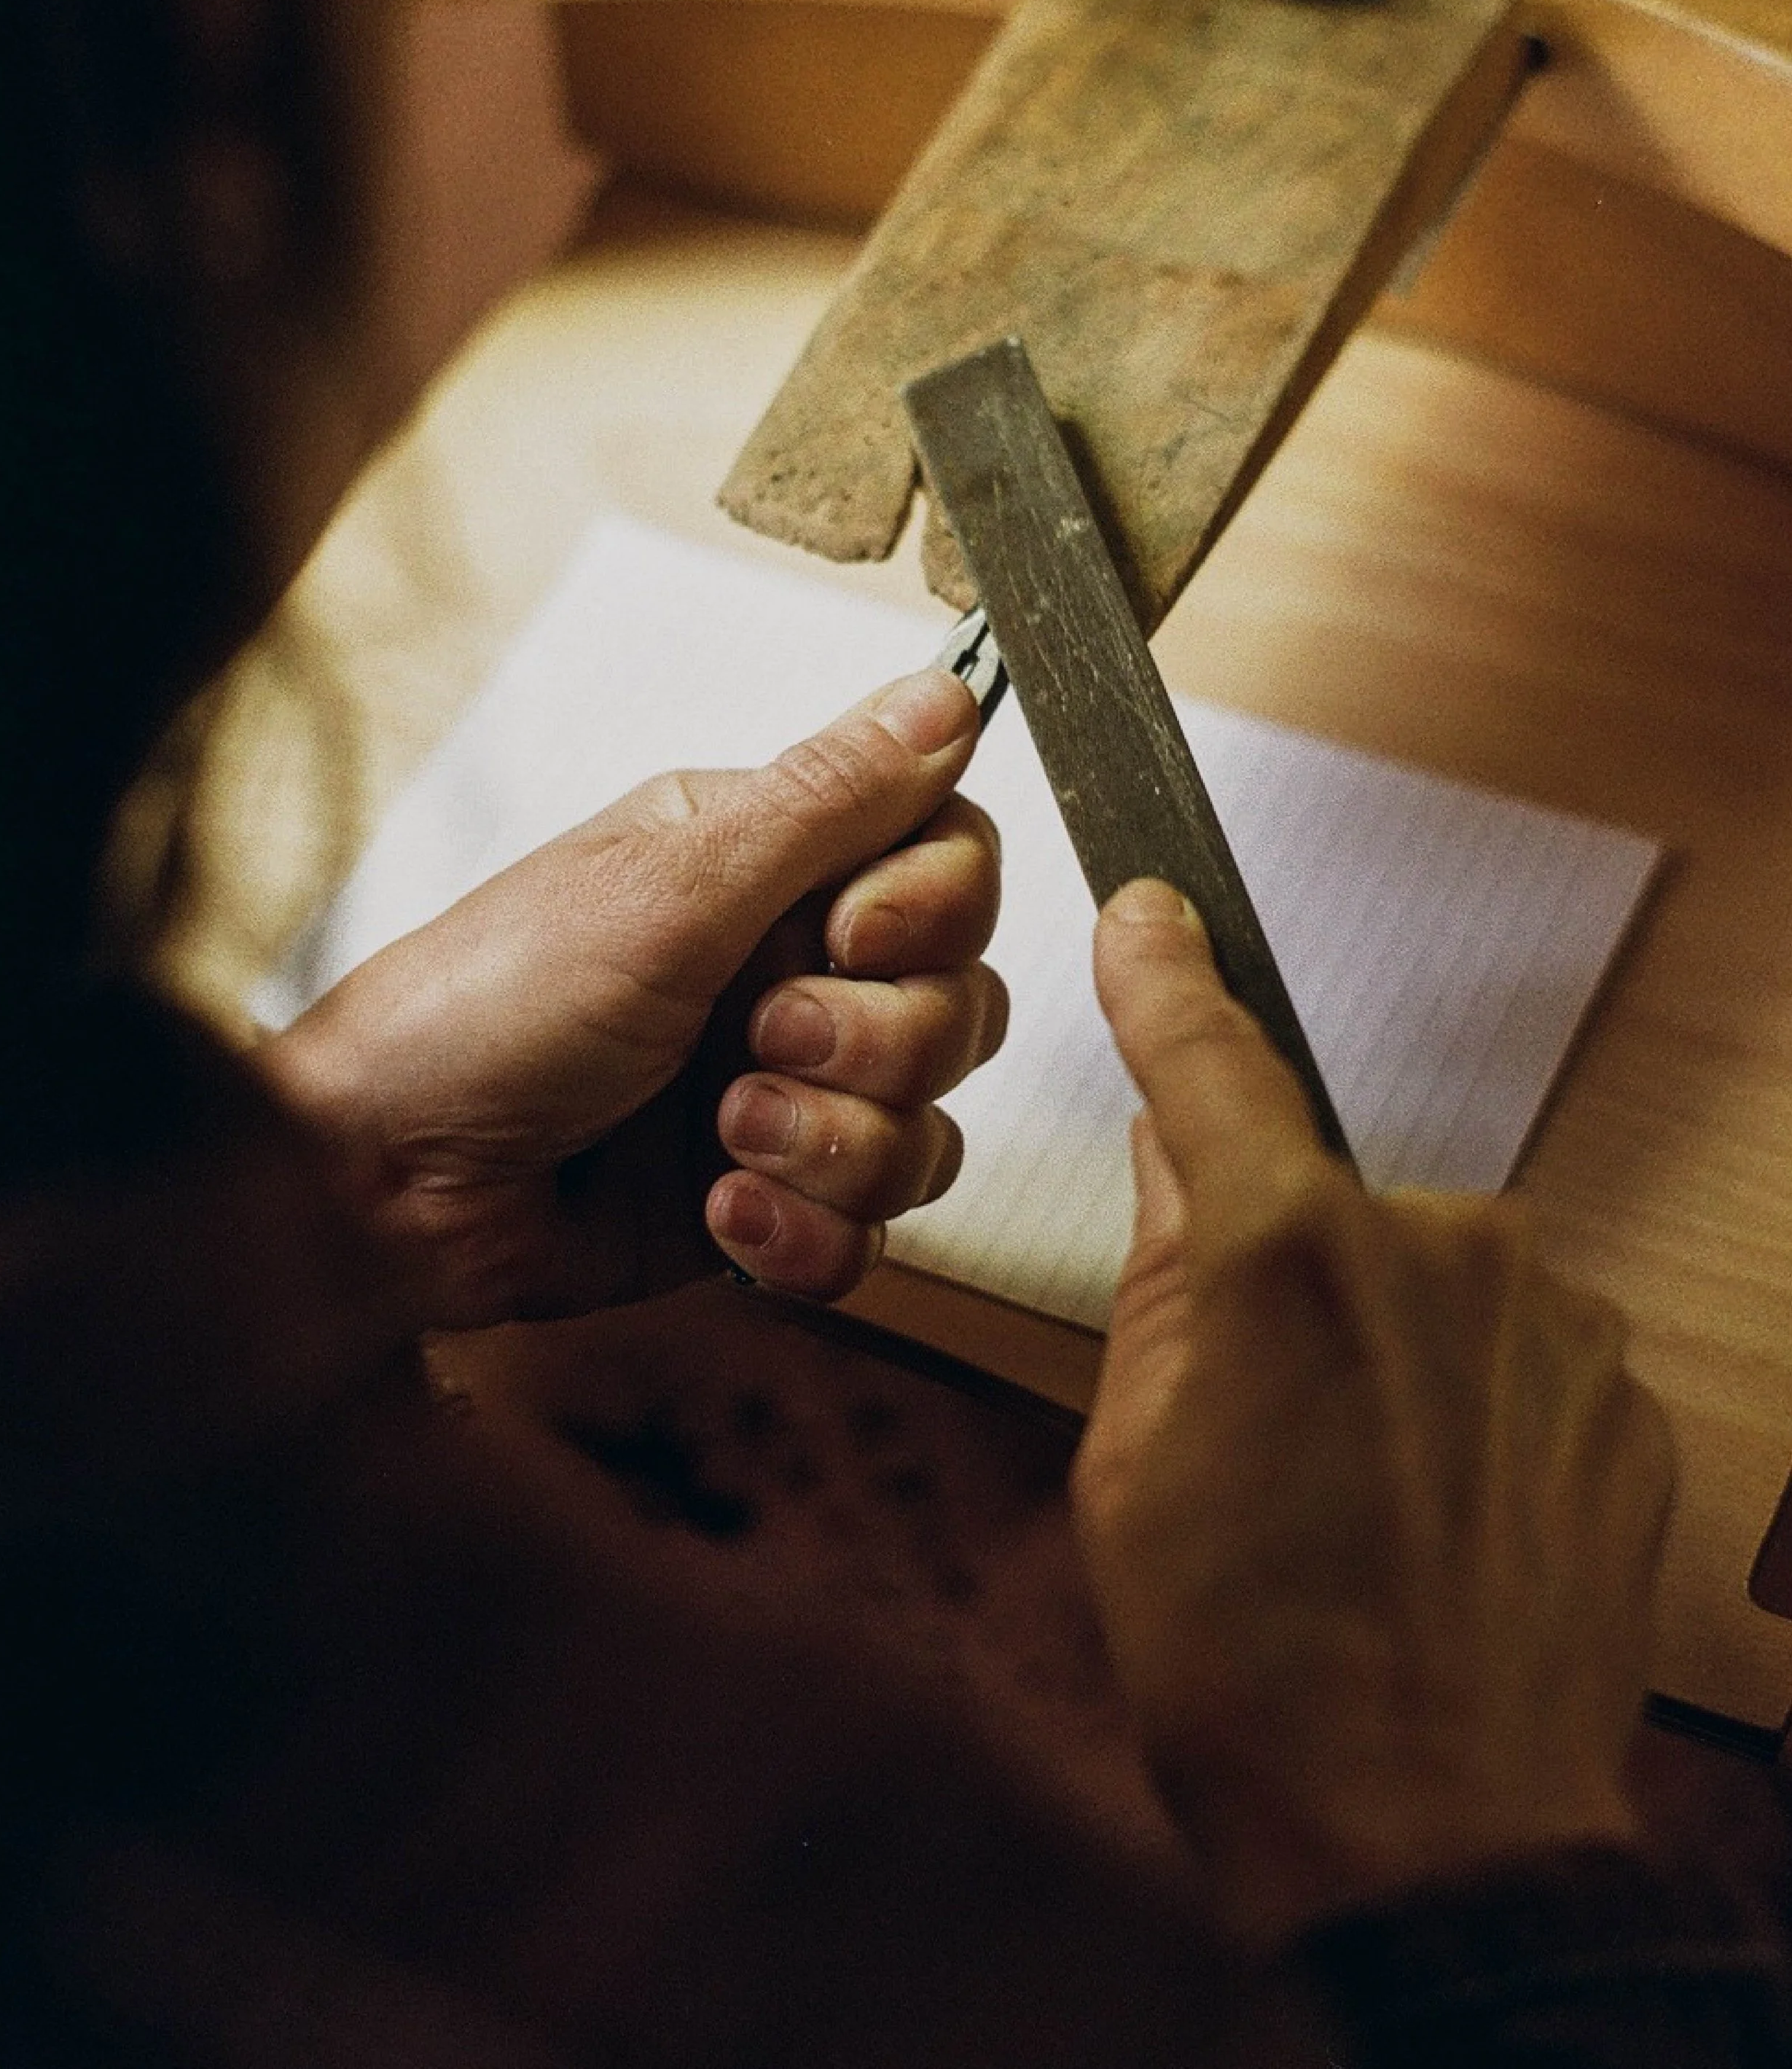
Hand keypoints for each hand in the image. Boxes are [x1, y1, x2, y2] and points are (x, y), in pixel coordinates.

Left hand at [262, 670, 1005, 1323]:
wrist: (382, 1186)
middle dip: (878, 1043)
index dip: (933, 908)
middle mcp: (786, 971)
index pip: (949, 862)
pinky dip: (805, 1233)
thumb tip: (948, 693)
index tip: (853, 935)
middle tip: (760, 1039)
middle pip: (958, 1004)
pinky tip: (719, 1214)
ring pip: (927, 1129)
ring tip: (723, 1139)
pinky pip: (867, 1236)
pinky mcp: (763, 1199)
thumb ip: (825, 799)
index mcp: (766, 865)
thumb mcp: (668, 886)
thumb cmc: (485, 1007)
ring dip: (837, 1145)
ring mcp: (780, 1093)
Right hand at [1075, 880, 1674, 1953]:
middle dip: (1277, 1273)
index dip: (1168, 978)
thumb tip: (1184, 1160)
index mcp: (1285, 1250)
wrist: (1431, 1838)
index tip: (1152, 911)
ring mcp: (1549, 1321)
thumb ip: (1165, 1278)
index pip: (1210, 1061)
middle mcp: (1437, 1246)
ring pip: (1423, 1280)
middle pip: (1321, 1200)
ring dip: (1379, 1348)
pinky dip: (1465, 1408)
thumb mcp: (1127, 1458)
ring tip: (1350, 1503)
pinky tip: (1434, 1522)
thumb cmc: (1244, 1663)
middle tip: (1249, 1426)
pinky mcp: (1622, 1397)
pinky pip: (1511, 1354)